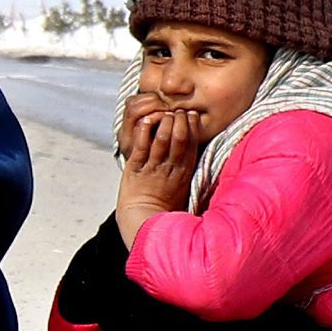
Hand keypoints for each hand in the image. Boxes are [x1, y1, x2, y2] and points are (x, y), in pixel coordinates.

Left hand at [112, 91, 206, 240]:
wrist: (142, 219)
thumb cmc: (163, 201)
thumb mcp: (184, 184)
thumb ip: (189, 166)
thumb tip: (196, 146)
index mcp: (184, 170)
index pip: (192, 142)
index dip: (192, 125)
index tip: (189, 114)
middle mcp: (170, 167)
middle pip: (179, 137)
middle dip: (179, 119)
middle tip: (175, 110)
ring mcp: (152, 167)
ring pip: (162, 138)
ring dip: (163, 122)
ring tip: (162, 114)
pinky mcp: (135, 168)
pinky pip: (141, 145)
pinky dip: (144, 130)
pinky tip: (145, 120)